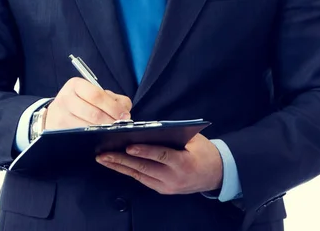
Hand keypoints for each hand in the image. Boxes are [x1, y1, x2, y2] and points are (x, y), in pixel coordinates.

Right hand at [45, 77, 131, 130]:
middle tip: (120, 126)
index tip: (124, 115)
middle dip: (110, 121)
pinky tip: (98, 137)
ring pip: (87, 126)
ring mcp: (60, 115)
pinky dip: (92, 137)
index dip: (113, 107)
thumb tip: (125, 111)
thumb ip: (112, 98)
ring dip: (102, 131)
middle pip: (93, 113)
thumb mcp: (93, 93)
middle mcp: (65, 98)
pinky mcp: (58, 130)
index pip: (97, 95)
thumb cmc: (80, 102)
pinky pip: (79, 135)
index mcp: (76, 84)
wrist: (56, 113)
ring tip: (111, 132)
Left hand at [96, 133, 222, 194]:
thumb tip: (149, 129)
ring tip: (103, 159)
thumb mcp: (193, 139)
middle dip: (121, 160)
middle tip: (104, 154)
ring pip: (139, 175)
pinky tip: (116, 165)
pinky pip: (142, 180)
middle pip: (143, 168)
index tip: (128, 147)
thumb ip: (173, 135)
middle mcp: (173, 178)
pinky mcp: (162, 190)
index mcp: (182, 163)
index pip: (160, 156)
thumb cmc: (204, 152)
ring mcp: (167, 187)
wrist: (216, 174)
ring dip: (119, 167)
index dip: (143, 151)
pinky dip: (128, 171)